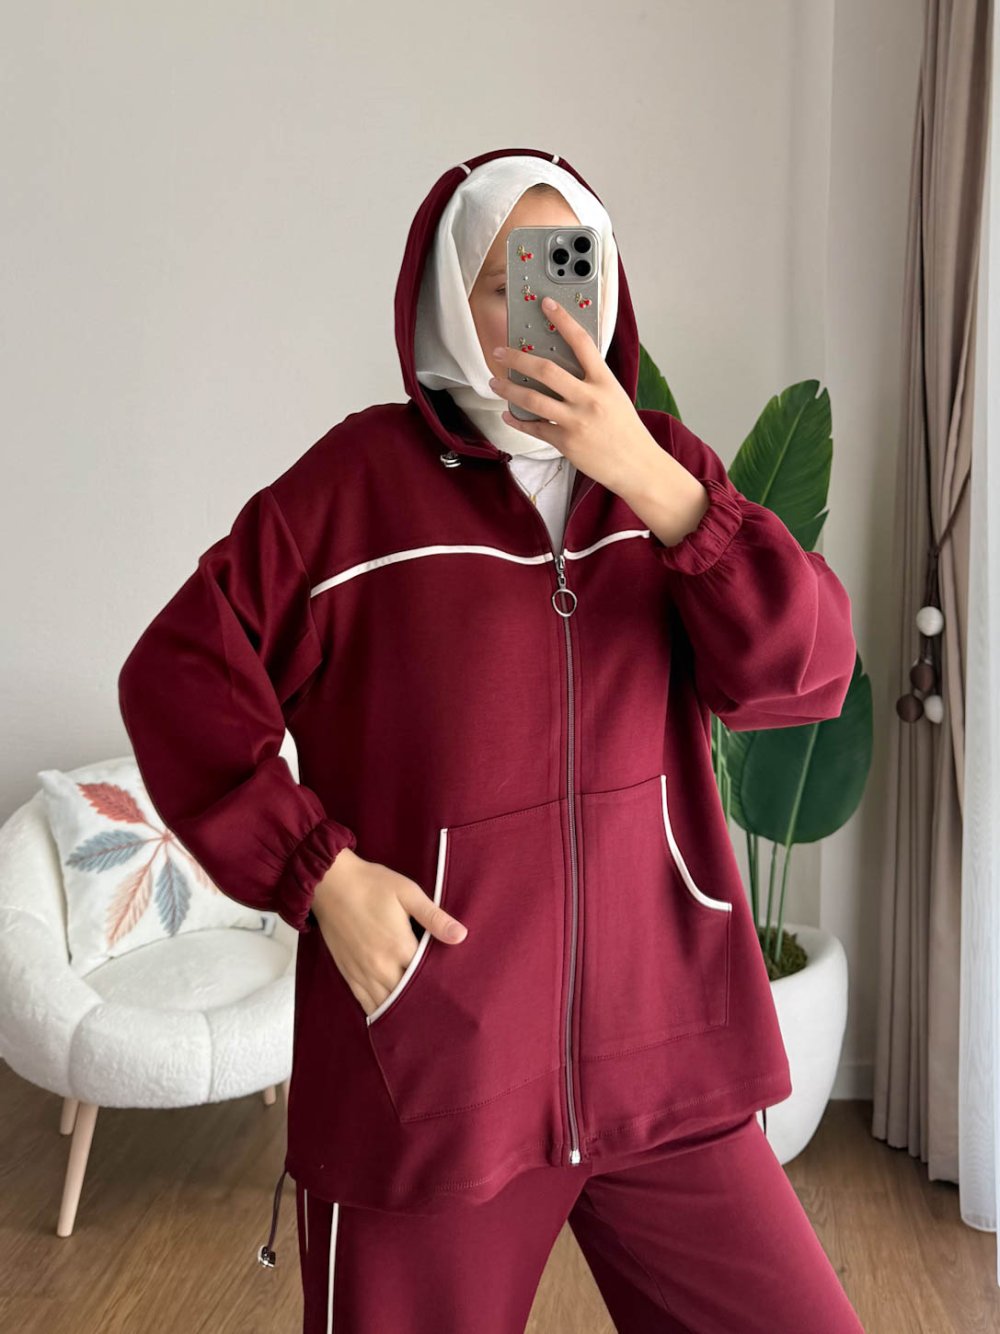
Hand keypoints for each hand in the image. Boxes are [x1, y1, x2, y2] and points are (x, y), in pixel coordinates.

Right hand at [311, 848, 467, 1017]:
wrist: (330, 884)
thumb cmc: (372, 885)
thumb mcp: (407, 893)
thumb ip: (434, 917)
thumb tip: (461, 936)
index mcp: (400, 946)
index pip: (427, 977)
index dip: (441, 983)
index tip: (454, 989)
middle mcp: (381, 966)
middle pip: (408, 997)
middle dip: (423, 1001)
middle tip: (440, 1010)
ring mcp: (362, 972)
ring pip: (386, 1005)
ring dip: (402, 1011)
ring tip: (419, 1019)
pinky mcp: (348, 973)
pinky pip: (365, 1002)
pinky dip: (379, 1011)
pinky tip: (389, 1017)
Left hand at [489, 295, 710, 545]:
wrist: (637, 465)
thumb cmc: (626, 430)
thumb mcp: (614, 396)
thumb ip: (592, 380)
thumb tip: (563, 366)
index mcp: (604, 381)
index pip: (581, 342)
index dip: (562, 320)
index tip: (546, 304)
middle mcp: (589, 398)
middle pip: (546, 370)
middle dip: (517, 358)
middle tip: (500, 352)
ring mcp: (576, 421)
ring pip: (533, 399)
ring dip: (508, 390)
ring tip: (495, 382)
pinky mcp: (566, 442)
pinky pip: (535, 428)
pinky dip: (518, 421)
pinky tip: (508, 414)